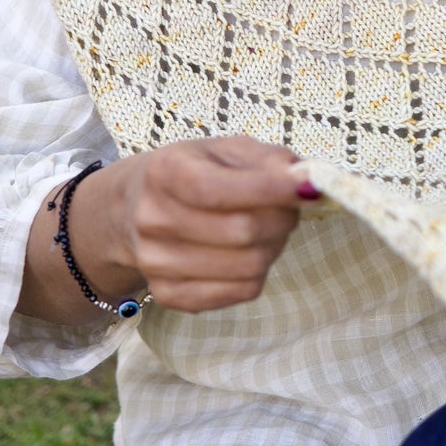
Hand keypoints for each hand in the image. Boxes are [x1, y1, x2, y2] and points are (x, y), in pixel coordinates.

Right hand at [111, 135, 311, 312]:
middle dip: (282, 218)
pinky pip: (241, 292)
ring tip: (268, 229)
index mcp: (164, 172)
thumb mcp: (227, 150)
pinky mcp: (170, 295)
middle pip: (242, 231)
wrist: (136, 208)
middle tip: (289, 208)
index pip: (218, 190)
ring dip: (275, 245)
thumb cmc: (196, 171)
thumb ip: (270, 160)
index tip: (309, 188)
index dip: (271, 190)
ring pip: (248, 265)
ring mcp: (156, 261)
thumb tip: (307, 182)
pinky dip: (260, 272)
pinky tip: (250, 252)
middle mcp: (152, 218)